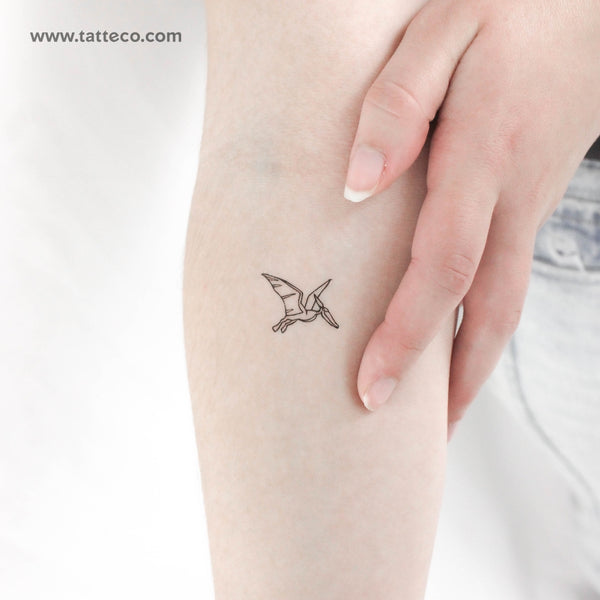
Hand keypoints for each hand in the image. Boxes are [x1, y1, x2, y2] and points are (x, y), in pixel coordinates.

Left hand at [345, 0, 599, 436]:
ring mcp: (530, 206)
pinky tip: (458, 345)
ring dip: (472, 367)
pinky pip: (507, 280)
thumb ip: (398, 103)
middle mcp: (513, 198)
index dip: (407, 334)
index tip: (371, 388)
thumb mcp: (444, 28)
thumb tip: (357, 181)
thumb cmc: (511, 7)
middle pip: (485, 312)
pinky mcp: (530, 204)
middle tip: (413, 438)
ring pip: (504, 305)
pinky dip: (483, 326)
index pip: (441, 268)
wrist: (587, 6)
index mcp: (482, 157)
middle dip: (448, 382)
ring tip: (439, 415)